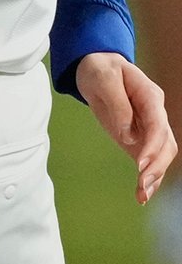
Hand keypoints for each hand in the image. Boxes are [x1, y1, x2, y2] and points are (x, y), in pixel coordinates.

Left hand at [76, 52, 177, 203]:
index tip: (140, 163)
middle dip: (156, 166)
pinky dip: (148, 177)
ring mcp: (149, 127)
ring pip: (162, 156)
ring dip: (155, 176)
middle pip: (166, 144)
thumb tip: (128, 134)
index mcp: (150, 95)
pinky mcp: (139, 138)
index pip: (157, 124)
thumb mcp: (103, 78)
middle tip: (142, 184)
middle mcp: (155, 114)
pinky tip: (141, 194)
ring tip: (142, 195)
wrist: (97, 68)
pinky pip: (150, 160)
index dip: (152, 145)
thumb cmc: (101, 69)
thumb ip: (117, 104)